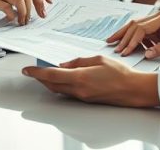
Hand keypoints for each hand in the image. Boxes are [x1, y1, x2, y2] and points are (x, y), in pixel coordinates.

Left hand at [23, 55, 159, 107]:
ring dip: (50, 83)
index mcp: (80, 78)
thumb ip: (78, 62)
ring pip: (59, 90)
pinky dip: (61, 86)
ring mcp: (82, 97)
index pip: (51, 76)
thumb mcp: (98, 59)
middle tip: (34, 71)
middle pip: (52, 85)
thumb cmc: (120, 73)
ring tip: (47, 74)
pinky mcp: (86, 100)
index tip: (27, 70)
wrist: (132, 90)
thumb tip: (64, 65)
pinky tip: (64, 79)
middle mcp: (78, 90)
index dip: (36, 73)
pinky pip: (68, 93)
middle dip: (41, 78)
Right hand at [107, 10, 159, 58]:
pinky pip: (142, 33)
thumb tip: (147, 54)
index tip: (125, 51)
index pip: (141, 28)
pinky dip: (133, 39)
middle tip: (114, 47)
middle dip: (123, 36)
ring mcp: (156, 22)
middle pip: (135, 25)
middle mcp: (158, 17)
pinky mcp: (157, 28)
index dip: (132, 40)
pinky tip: (127, 46)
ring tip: (113, 43)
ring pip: (136, 27)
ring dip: (125, 35)